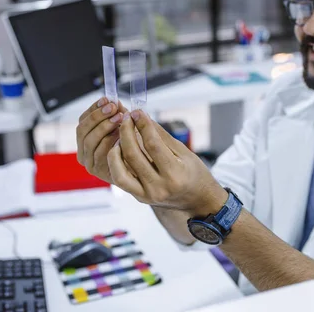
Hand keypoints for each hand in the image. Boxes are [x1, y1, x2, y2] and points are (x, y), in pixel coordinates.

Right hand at [76, 98, 127, 182]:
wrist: (145, 170)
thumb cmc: (135, 146)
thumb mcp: (125, 126)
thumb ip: (118, 114)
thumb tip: (113, 100)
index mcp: (87, 137)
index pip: (83, 120)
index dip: (94, 108)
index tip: (107, 99)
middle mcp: (84, 150)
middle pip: (82, 129)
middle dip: (98, 116)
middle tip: (113, 108)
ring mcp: (89, 161)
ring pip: (89, 140)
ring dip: (104, 127)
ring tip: (119, 119)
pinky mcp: (98, 171)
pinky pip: (99, 153)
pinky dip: (109, 142)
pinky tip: (120, 135)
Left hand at [108, 110, 226, 216]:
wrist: (197, 201)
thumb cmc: (194, 173)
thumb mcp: (183, 151)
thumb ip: (160, 135)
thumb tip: (142, 117)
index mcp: (175, 174)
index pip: (153, 144)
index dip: (143, 125)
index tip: (137, 111)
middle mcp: (159, 187)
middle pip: (133, 155)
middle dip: (126, 132)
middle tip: (126, 118)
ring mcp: (147, 195)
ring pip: (120, 171)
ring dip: (116, 149)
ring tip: (120, 136)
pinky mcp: (139, 197)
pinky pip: (120, 180)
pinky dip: (115, 163)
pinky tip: (118, 150)